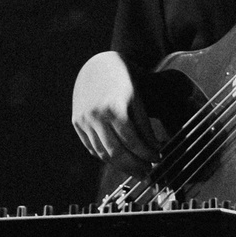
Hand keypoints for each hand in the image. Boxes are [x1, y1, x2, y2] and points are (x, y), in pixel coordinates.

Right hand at [71, 50, 158, 164]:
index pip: (134, 141)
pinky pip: (93, 148)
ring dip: (122, 166)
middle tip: (148, 171)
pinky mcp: (77, 122)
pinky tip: (119, 161)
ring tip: (136, 170)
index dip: (148, 154)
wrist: (98, 65)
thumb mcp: (138, 96)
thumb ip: (144, 123)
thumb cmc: (124, 79)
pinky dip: (107, 158)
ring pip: (104, 153)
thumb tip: (152, 149)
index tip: (158, 158)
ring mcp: (85, 119)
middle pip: (118, 152)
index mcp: (116, 105)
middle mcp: (98, 113)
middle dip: (136, 165)